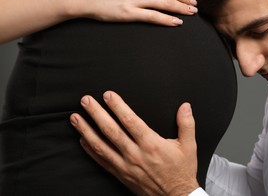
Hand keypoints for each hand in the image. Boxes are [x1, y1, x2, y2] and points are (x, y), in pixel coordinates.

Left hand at [70, 91, 199, 195]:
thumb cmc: (181, 171)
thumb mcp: (189, 146)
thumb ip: (186, 124)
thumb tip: (185, 106)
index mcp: (151, 144)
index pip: (130, 121)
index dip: (117, 106)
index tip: (108, 95)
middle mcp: (135, 154)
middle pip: (110, 130)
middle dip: (96, 113)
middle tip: (86, 101)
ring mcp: (125, 166)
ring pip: (101, 145)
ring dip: (86, 130)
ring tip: (75, 118)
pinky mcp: (121, 174)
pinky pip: (101, 161)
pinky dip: (89, 150)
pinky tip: (82, 139)